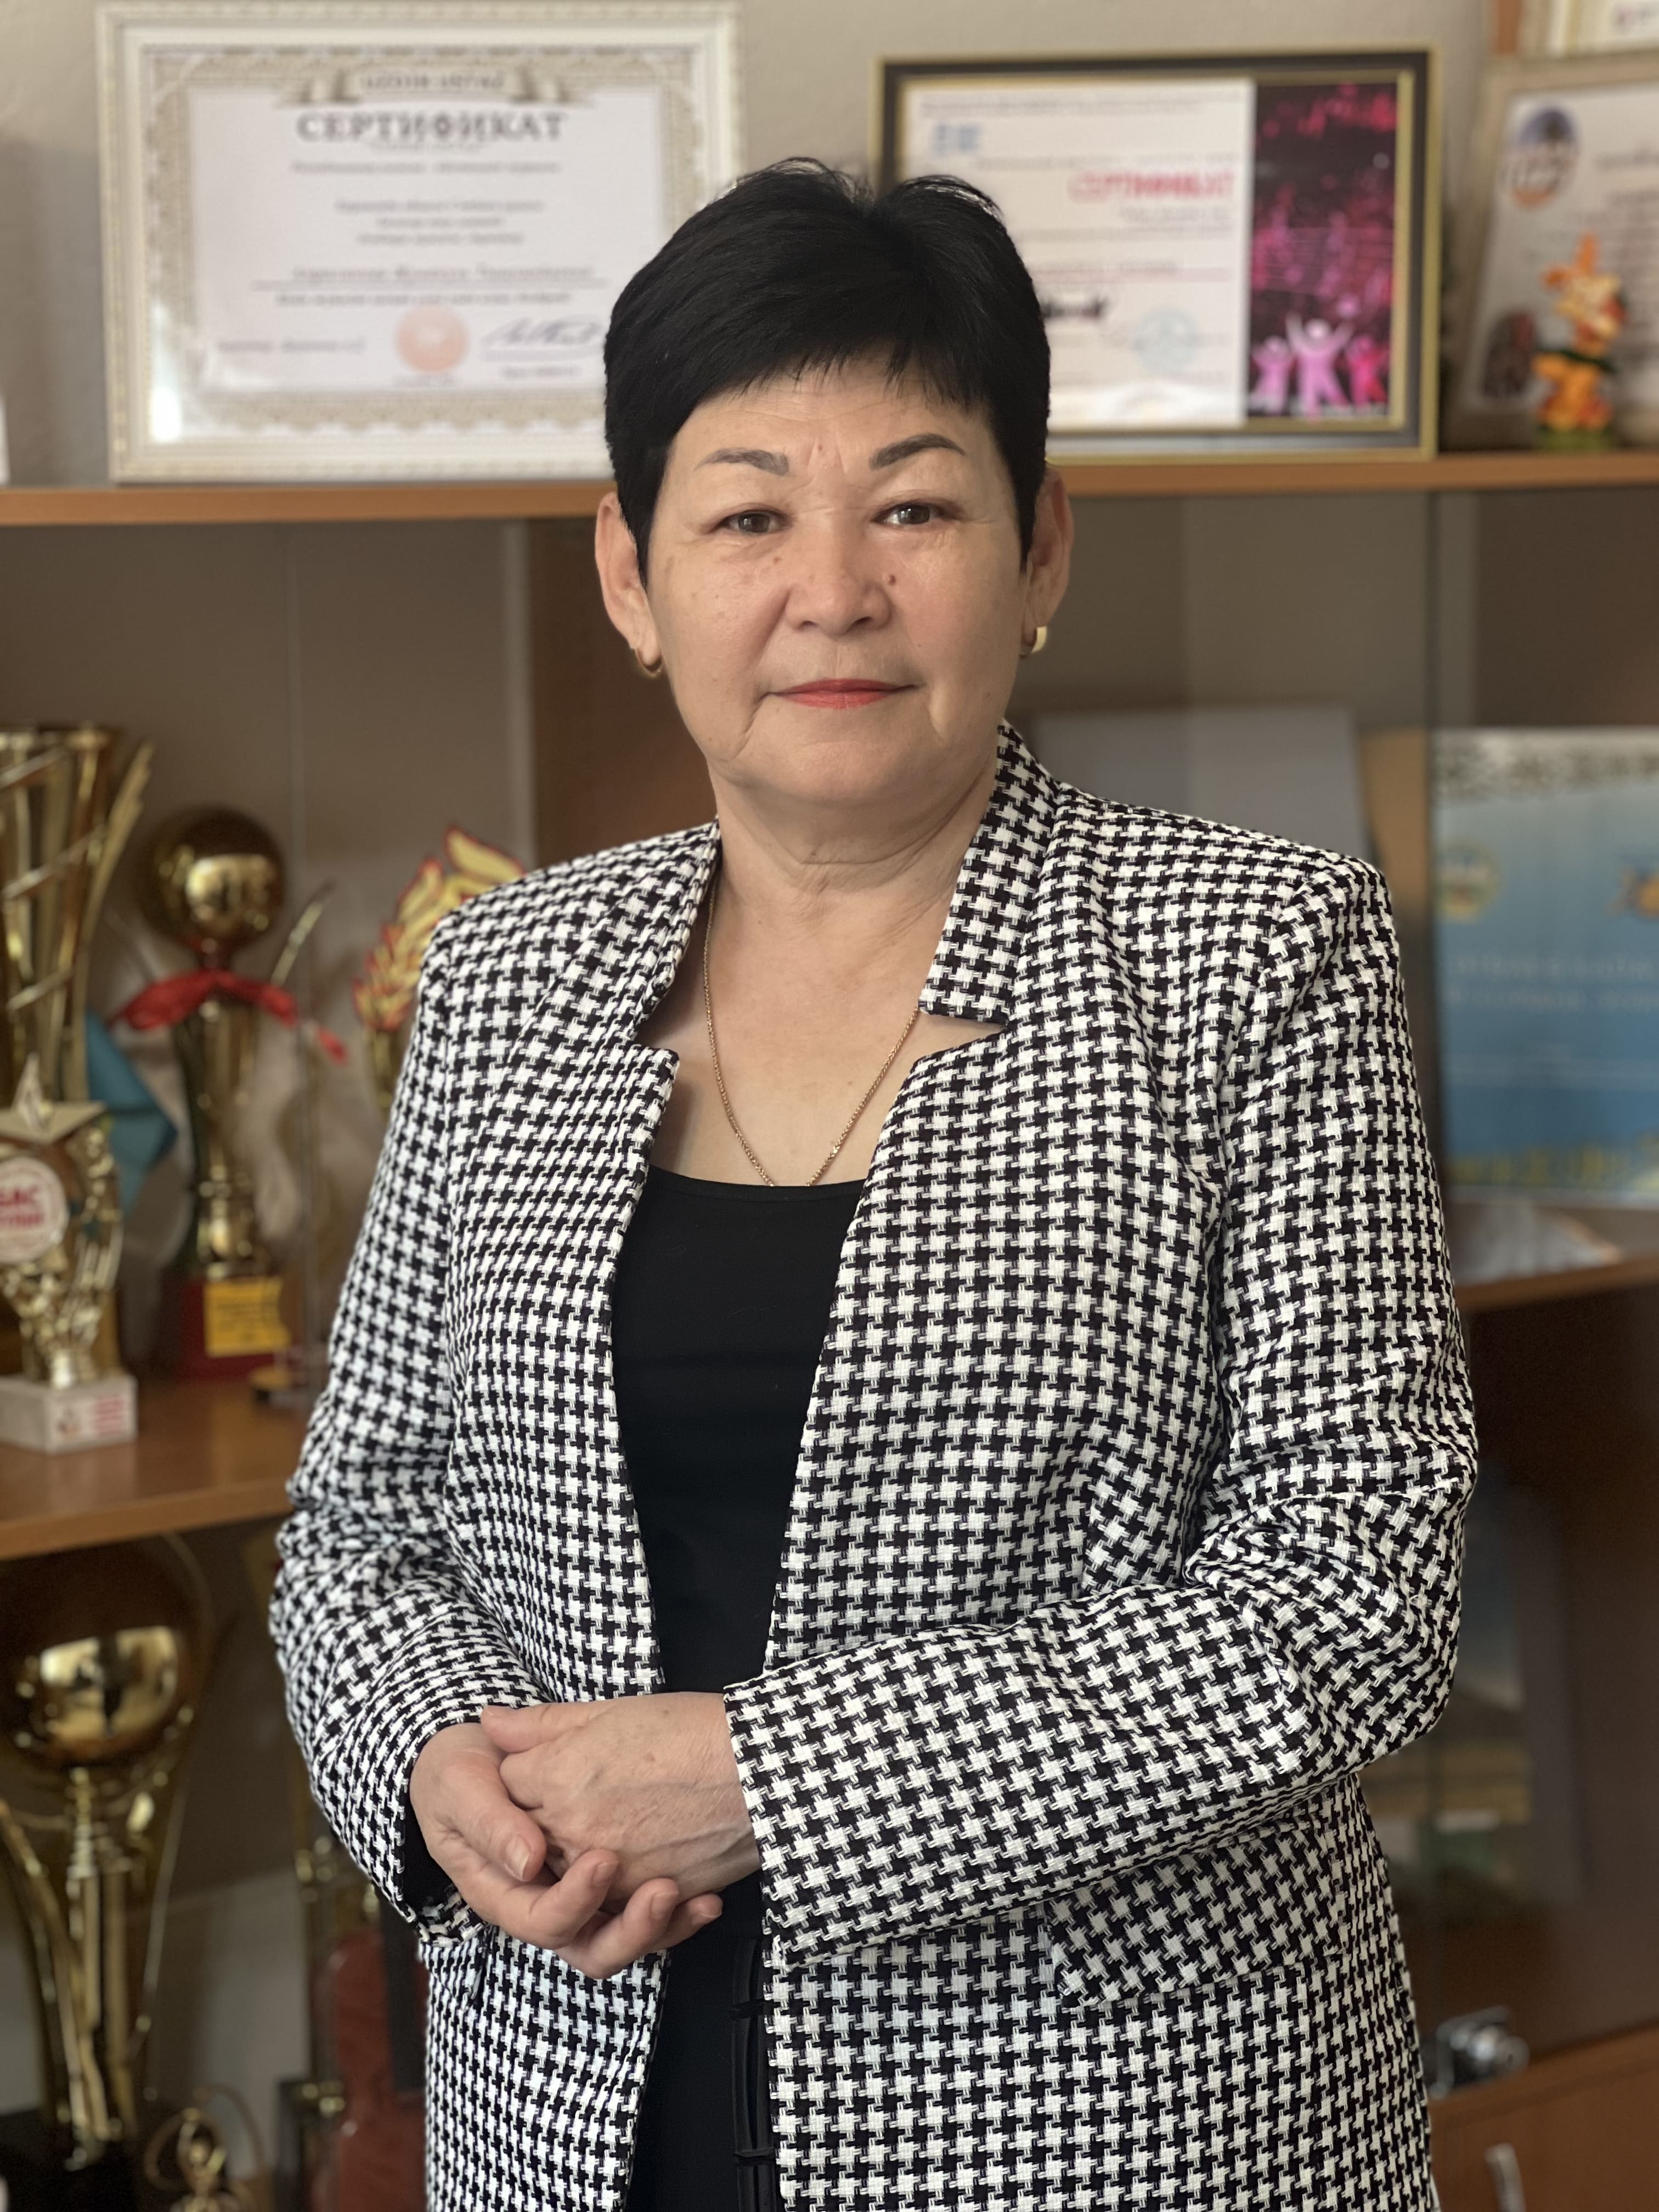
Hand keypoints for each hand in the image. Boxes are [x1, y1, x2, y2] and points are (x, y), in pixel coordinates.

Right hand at [408, 1720, 722, 1977]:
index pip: (542, 1920)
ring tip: (697, 1899)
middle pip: (591, 1948)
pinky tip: (709, 1894)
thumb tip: (528, 1862)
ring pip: (624, 1939)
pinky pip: (644, 1913)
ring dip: (663, 1926)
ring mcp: (580, 1900)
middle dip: (632, 1928)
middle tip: (663, 1889)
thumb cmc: (460, 1775)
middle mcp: (544, 1906)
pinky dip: (679, 1910)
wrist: (477, 1757)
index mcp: (502, 1893)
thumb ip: (489, 1822)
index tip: (604, 1858)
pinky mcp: (609, 1886)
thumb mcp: (460, 1788)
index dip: (575, 1899)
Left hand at [478, 1693, 760, 1904]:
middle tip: (586, 1790)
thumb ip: (544, 1723)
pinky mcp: (639, 1897)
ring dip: (577, 1856)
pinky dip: (615, 1887)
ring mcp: (605, 1869)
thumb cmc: (690, 1729)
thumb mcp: (613, 1711)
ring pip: (564, 1874)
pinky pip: (607, 1904)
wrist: (759, 1771)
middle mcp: (570, 1828)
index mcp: (556, 1775)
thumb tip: (491, 1720)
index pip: (509, 1780)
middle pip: (528, 1831)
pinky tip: (639, 1858)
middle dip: (544, 1813)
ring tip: (613, 1828)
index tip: (557, 1758)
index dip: (530, 1767)